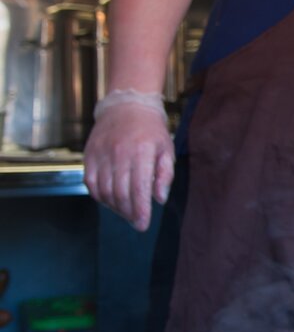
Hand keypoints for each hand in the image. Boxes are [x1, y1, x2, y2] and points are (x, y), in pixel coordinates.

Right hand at [84, 103, 173, 230]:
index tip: (143, 225)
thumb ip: (165, 175)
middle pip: (121, 194)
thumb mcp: (166, 150)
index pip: (139, 189)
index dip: (140, 210)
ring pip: (105, 191)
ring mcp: (102, 154)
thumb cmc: (151, 131)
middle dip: (129, 213)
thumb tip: (159, 199)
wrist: (126, 106)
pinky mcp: (90, 155)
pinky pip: (91, 183)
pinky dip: (100, 197)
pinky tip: (111, 200)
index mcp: (142, 152)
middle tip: (136, 221)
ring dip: (115, 207)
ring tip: (126, 211)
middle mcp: (120, 153)